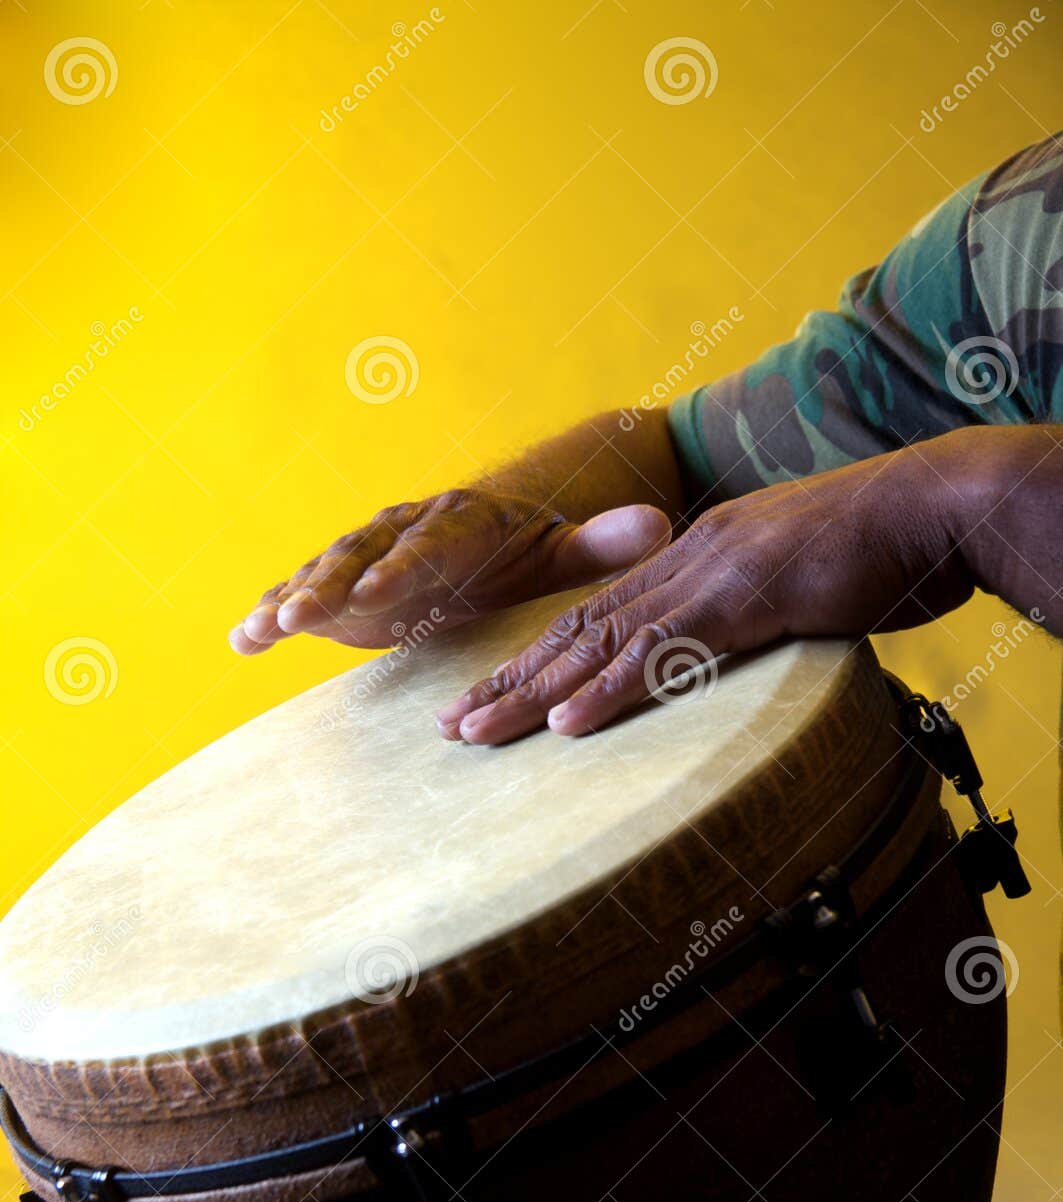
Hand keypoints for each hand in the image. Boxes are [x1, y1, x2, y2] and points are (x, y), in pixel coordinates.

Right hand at [229, 489, 670, 654]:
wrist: (487, 540)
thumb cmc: (529, 552)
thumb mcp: (569, 552)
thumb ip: (605, 544)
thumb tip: (661, 526)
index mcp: (458, 523)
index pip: (429, 544)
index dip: (406, 567)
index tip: (385, 590)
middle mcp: (401, 533)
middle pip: (361, 553)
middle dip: (331, 582)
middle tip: (303, 614)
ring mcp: (364, 559)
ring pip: (323, 571)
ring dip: (293, 599)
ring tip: (263, 628)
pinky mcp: (341, 589)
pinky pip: (301, 596)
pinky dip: (271, 615)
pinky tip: (241, 640)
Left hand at [437, 441, 971, 744]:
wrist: (933, 508)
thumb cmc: (879, 550)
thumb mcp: (797, 583)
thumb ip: (751, 615)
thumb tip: (730, 651)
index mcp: (693, 553)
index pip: (598, 612)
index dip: (539, 657)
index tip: (493, 695)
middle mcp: (685, 558)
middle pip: (576, 626)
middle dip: (509, 678)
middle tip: (450, 724)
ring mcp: (710, 576)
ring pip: (599, 642)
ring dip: (533, 692)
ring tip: (477, 733)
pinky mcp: (744, 600)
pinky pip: (663, 654)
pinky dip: (610, 691)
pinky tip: (564, 724)